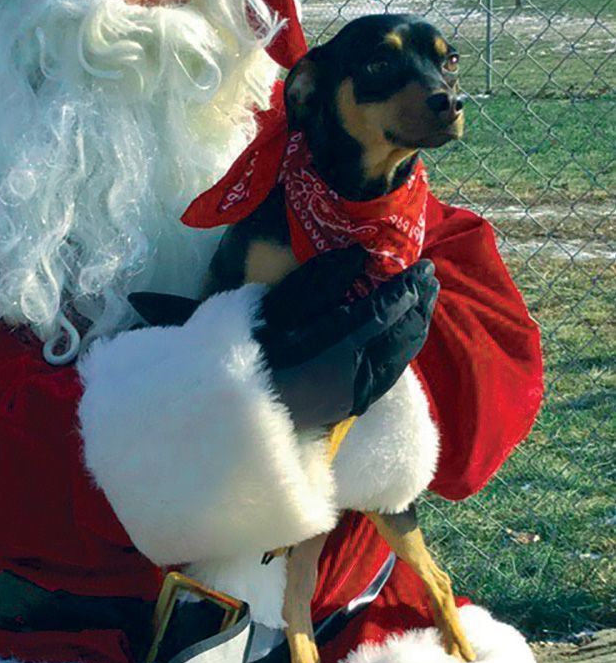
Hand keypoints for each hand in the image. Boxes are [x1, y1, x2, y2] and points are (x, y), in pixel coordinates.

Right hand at [257, 254, 439, 428]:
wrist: (231, 404)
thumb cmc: (248, 348)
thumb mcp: (276, 306)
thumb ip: (320, 281)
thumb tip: (359, 256)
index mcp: (339, 346)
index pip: (388, 309)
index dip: (410, 286)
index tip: (424, 265)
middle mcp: (357, 373)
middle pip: (403, 335)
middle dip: (421, 305)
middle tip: (430, 279)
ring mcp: (356, 394)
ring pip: (401, 357)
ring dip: (415, 327)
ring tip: (423, 303)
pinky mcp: (351, 406)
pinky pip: (390, 374)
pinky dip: (402, 350)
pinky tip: (401, 338)